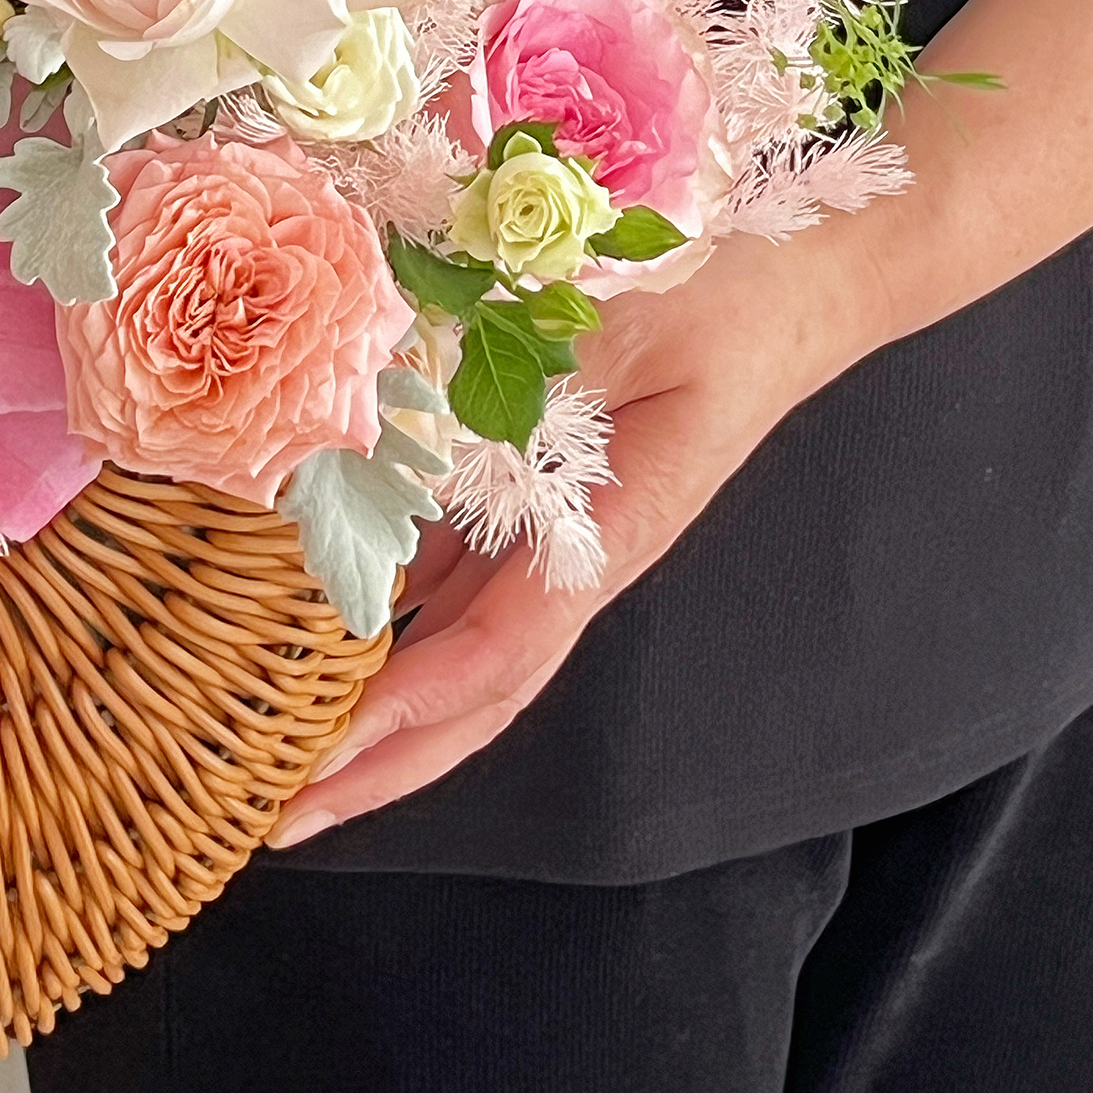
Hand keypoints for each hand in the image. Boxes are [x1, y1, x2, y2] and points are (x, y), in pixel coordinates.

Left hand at [273, 0, 1092, 845]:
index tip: (328, 754)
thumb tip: (401, 399)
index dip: (408, 710)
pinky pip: (462, 568)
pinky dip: (394, 601)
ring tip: (286, 741)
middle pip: (472, 690)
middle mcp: (580, 554)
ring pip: (461, 639)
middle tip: (281, 819)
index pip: (494, 654)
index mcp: (607, 534)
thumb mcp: (626, 315)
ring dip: (380, 695)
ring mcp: (562, 529)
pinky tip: (325, 612)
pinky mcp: (548, 488)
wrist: (811, 274)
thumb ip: (523, 361)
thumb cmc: (731, 290)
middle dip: (381, 761)